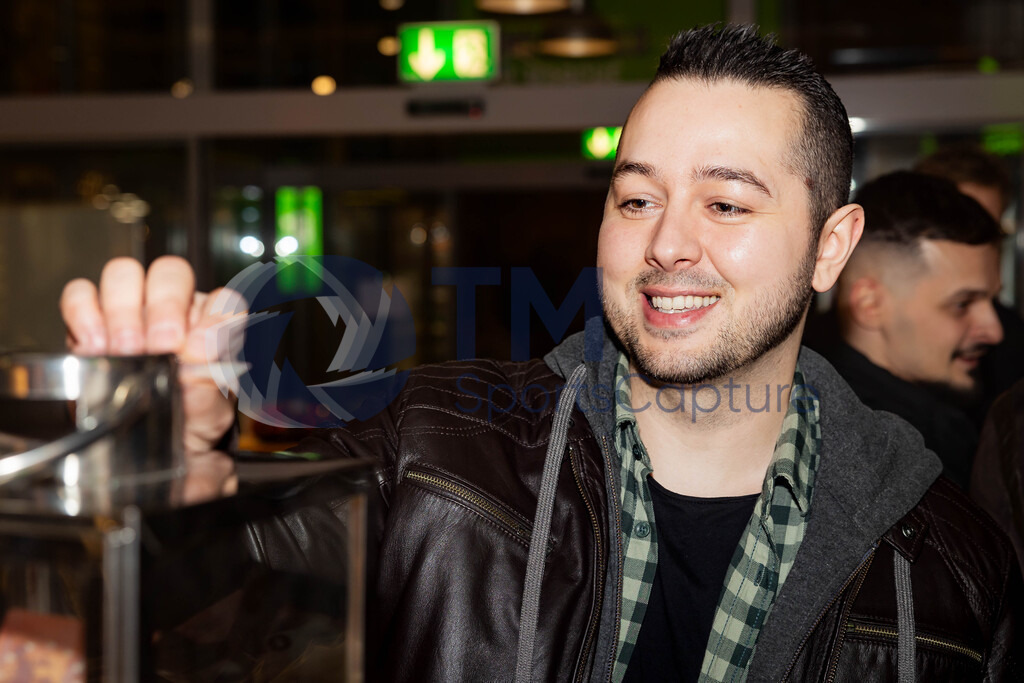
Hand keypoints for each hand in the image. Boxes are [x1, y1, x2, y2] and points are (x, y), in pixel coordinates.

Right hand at [60, 256, 238, 451]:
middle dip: (164, 306)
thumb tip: (194, 358)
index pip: (224, 299)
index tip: (196, 351)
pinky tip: (95, 346)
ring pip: (124, 274)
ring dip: (124, 310)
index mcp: (214, 323)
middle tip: (159, 345)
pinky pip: (80, 294)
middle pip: (171, 273)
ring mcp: (132, 308)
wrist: (154, 443)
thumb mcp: (209, 413)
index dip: (212, 319)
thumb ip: (209, 387)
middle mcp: (176, 307)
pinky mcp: (90, 320)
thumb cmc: (187, 420)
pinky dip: (84, 315)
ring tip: (125, 349)